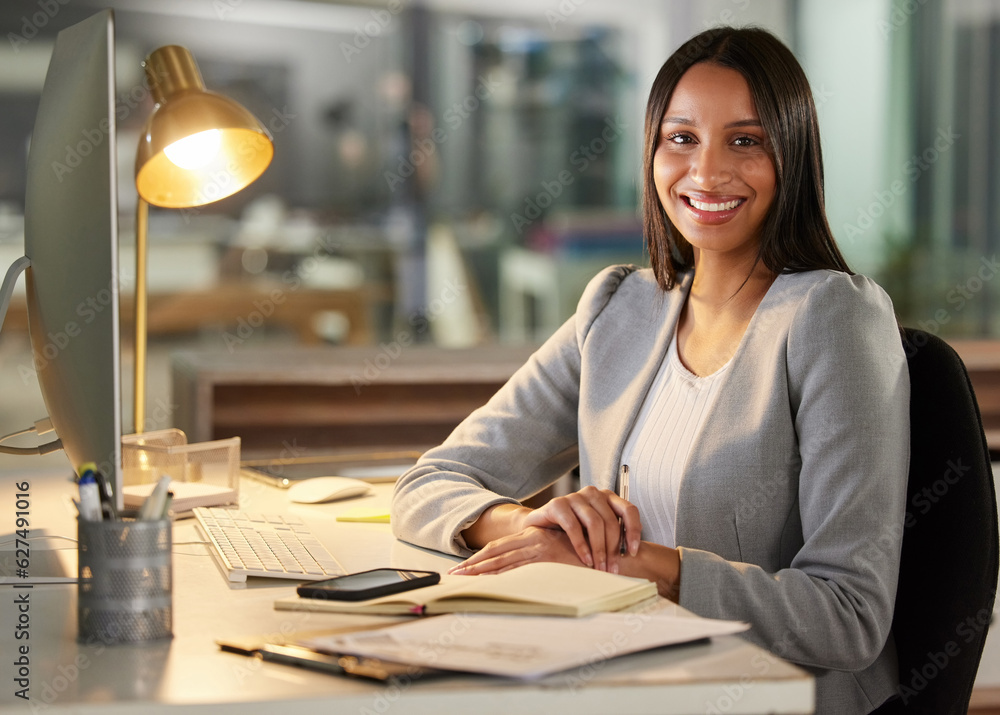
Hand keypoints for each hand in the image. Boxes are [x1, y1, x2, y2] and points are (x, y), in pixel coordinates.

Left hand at [449, 526, 584, 574]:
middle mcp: (533, 539)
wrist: (608, 552)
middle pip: (495, 552)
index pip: (500, 547)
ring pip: (502, 560)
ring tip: (462, 578)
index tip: (464, 566)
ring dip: (480, 570)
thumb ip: (540, 557)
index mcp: (534, 536)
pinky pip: (518, 568)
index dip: (480, 557)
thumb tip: (521, 569)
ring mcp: (538, 548)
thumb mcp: (559, 552)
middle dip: (473, 564)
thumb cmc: (586, 554)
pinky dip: (501, 574)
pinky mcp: (546, 558)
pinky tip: (488, 581)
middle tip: (454, 574)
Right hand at [521, 486, 640, 572]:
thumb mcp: (595, 532)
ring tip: (599, 568)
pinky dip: (581, 546)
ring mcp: (574, 497)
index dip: (634, 531)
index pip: (629, 510)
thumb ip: (611, 536)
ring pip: (595, 523)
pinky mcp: (557, 504)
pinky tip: (585, 559)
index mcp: (607, 498)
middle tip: (612, 569)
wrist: (539, 528)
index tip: (632, 552)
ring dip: (599, 550)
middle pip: (611, 521)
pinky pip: (573, 526)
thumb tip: (631, 556)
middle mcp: (592, 493)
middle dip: (613, 549)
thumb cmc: (571, 532)